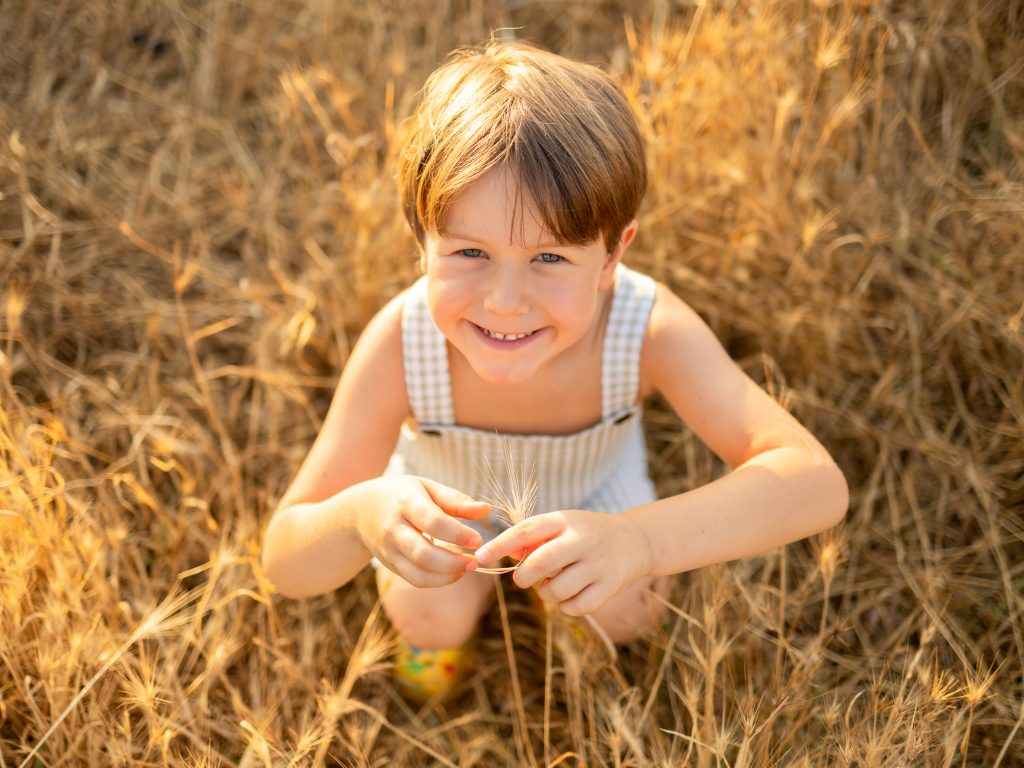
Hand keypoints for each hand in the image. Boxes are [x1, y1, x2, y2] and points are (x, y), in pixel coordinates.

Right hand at [356, 476, 490, 587]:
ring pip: (418, 574)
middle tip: (475, 560)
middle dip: (452, 562)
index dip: (457, 534)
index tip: (478, 539)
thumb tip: (486, 510)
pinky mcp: (390, 565)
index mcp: (405, 502)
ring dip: (447, 576)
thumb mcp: (427, 488)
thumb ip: (456, 500)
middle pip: (423, 553)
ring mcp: (389, 550)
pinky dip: (437, 581)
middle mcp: (393, 529)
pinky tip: (453, 572)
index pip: (432, 522)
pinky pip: (415, 579)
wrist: (360, 511)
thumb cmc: (402, 494)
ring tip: (467, 567)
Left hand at [475, 510, 652, 615]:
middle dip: (524, 576)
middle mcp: (582, 540)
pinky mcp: (608, 588)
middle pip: (539, 563)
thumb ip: (533, 539)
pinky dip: (565, 606)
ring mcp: (597, 565)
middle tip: (525, 578)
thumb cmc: (585, 534)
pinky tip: (571, 593)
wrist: (634, 541)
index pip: (526, 531)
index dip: (500, 544)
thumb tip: (504, 555)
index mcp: (565, 521)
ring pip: (554, 591)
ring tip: (554, 584)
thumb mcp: (562, 525)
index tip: (480, 556)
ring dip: (545, 593)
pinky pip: (573, 608)